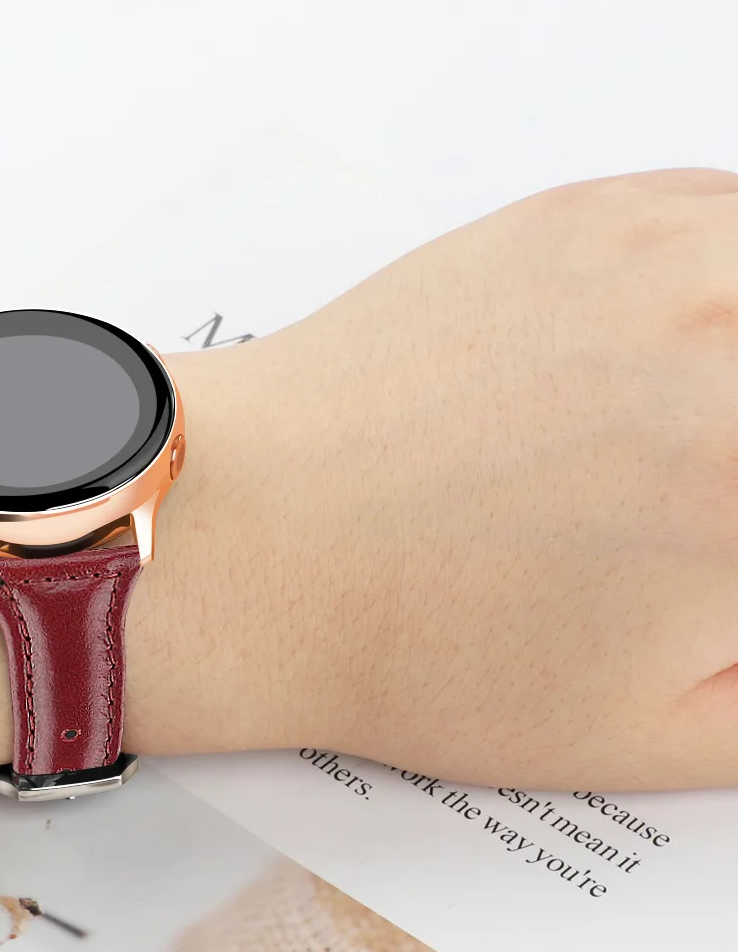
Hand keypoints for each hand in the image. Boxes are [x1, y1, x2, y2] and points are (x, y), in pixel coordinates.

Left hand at [150, 168, 737, 790]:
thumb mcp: (649, 734)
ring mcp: (662, 261)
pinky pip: (728, 217)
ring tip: (694, 430)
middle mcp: (734, 352)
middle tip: (703, 498)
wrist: (261, 541)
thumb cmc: (413, 644)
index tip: (722, 558)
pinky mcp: (586, 217)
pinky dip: (731, 278)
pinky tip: (688, 341)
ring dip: (737, 361)